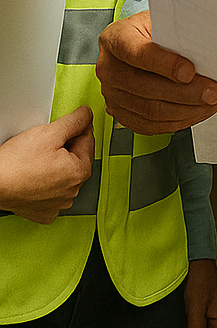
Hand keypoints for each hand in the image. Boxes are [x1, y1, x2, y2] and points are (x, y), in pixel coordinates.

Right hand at [0, 106, 93, 222]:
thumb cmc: (17, 163)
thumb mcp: (50, 132)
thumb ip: (75, 121)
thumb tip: (87, 115)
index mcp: (79, 172)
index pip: (88, 141)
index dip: (76, 129)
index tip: (64, 127)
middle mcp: (72, 192)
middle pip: (77, 159)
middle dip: (66, 148)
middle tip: (46, 144)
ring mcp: (58, 204)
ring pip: (65, 176)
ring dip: (57, 166)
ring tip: (37, 160)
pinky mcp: (44, 212)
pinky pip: (52, 193)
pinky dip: (47, 183)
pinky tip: (35, 176)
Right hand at [96, 10, 216, 134]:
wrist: (140, 42)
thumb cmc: (156, 29)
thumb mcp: (163, 20)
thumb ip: (177, 32)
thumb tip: (207, 45)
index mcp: (115, 38)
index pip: (137, 53)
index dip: (165, 64)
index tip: (190, 71)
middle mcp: (108, 67)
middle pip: (145, 87)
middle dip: (185, 92)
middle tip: (213, 92)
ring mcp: (111, 93)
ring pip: (149, 110)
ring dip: (185, 110)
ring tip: (210, 103)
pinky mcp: (120, 113)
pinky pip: (149, 124)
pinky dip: (176, 121)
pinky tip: (196, 112)